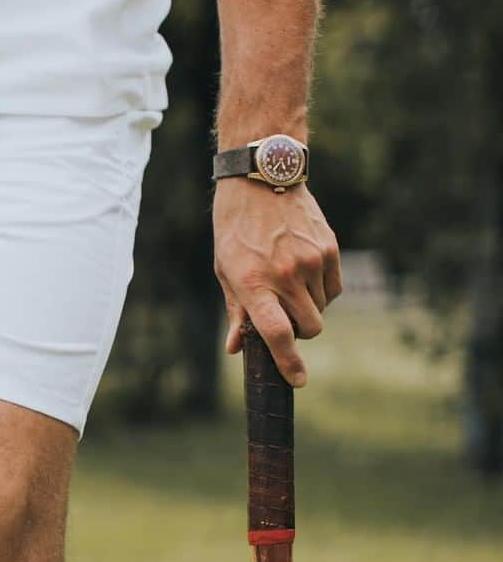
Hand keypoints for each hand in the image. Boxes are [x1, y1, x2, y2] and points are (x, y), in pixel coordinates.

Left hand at [213, 179, 341, 386]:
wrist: (262, 179)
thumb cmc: (236, 230)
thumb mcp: (226, 271)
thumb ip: (236, 312)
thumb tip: (237, 348)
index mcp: (254, 284)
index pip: (277, 334)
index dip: (289, 362)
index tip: (298, 381)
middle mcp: (285, 275)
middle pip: (309, 328)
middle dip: (299, 333)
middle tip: (283, 316)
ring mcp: (311, 261)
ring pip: (322, 310)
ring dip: (309, 309)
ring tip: (289, 285)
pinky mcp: (330, 248)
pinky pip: (335, 289)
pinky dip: (323, 292)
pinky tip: (305, 274)